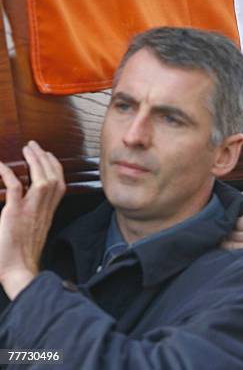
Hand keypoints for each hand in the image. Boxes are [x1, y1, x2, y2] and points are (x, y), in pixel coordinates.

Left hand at [0, 141, 65, 298]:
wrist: (17, 273)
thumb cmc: (21, 259)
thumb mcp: (33, 235)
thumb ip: (33, 220)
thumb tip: (25, 210)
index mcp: (48, 214)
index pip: (59, 185)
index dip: (55, 168)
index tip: (49, 157)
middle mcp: (44, 210)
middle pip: (53, 178)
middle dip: (46, 159)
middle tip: (36, 146)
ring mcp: (31, 211)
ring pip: (42, 179)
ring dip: (35, 161)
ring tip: (28, 149)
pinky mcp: (14, 214)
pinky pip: (14, 188)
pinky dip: (8, 175)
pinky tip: (1, 167)